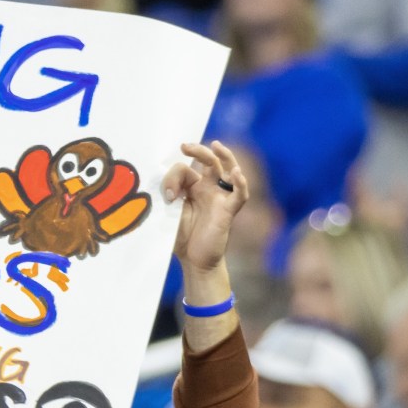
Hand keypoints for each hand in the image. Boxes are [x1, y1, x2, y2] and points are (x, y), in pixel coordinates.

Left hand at [164, 141, 247, 273]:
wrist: (193, 261)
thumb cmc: (182, 237)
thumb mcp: (169, 213)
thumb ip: (170, 198)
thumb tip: (170, 190)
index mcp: (194, 188)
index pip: (185, 170)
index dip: (173, 177)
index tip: (166, 193)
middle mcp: (209, 189)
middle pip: (210, 162)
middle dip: (199, 151)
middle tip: (185, 146)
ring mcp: (220, 198)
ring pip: (229, 171)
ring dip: (225, 156)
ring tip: (216, 145)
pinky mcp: (228, 211)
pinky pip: (239, 195)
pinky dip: (241, 183)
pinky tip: (236, 173)